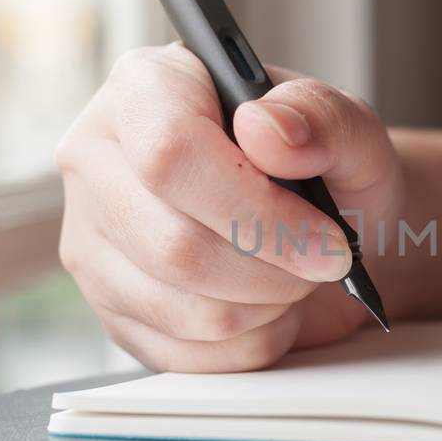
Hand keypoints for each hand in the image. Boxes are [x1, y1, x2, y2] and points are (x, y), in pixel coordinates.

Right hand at [56, 44, 402, 371]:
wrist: (323, 228)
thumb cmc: (326, 167)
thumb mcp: (350, 128)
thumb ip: (322, 117)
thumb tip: (267, 130)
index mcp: (146, 86)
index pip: (169, 151)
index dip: (254, 208)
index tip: (326, 238)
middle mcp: (96, 159)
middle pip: (172, 244)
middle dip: (272, 269)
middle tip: (327, 261)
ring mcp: (91, 240)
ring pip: (181, 308)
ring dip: (266, 306)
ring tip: (297, 274)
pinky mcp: (109, 309)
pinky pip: (183, 354)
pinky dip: (250, 342)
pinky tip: (269, 306)